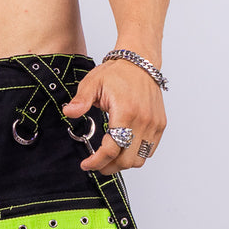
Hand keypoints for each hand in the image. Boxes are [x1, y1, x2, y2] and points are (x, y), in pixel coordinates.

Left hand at [63, 60, 166, 174]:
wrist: (140, 62)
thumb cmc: (117, 72)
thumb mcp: (92, 83)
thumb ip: (81, 101)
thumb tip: (68, 112)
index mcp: (126, 112)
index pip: (111, 149)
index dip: (97, 161)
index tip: (86, 165)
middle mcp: (143, 121)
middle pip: (126, 160)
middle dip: (109, 166)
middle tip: (96, 164)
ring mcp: (154, 124)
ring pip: (139, 159)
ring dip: (123, 163)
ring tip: (110, 158)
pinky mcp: (160, 124)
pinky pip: (149, 150)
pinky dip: (136, 154)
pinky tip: (123, 148)